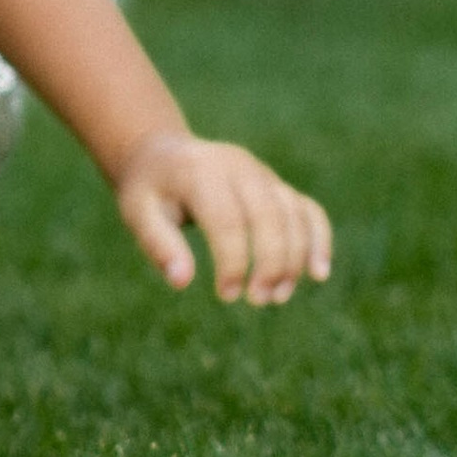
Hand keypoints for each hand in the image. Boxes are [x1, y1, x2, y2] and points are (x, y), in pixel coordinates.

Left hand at [112, 131, 332, 305]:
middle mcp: (238, 166)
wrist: (163, 155)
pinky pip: (307, 209)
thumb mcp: (138, 213)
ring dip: (294, 258)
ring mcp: (262, 174)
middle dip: (270, 262)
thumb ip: (159, 245)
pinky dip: (318, 239)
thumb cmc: (149, 191)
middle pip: (269, 214)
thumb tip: (182, 281)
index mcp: (200, 171)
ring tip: (278, 297)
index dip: (232, 260)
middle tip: (258, 300)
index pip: (227, 218)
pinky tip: (318, 273)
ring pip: (293, 213)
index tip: (226, 295)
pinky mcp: (277, 186)